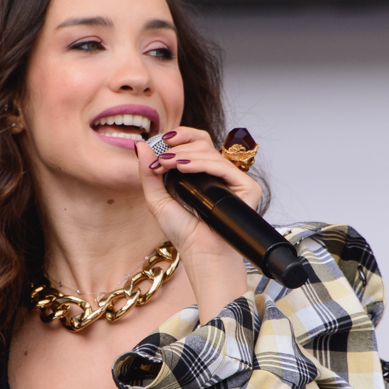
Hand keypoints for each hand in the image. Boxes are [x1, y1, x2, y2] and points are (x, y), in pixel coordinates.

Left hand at [135, 128, 261, 319]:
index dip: (180, 136)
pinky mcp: (247, 187)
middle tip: (160, 159)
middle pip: (203, 143)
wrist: (200, 252)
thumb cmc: (183, 232)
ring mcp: (233, 180)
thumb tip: (140, 145)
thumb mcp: (157, 199)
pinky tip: (183, 167)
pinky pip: (223, 167)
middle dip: (179, 147)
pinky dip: (202, 163)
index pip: (196, 143)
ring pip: (210, 152)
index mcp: (201, 173)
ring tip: (167, 164)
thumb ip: (148, 173)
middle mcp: (218, 174)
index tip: (160, 141)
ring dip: (185, 154)